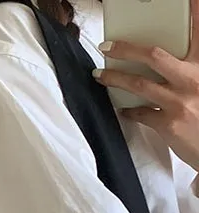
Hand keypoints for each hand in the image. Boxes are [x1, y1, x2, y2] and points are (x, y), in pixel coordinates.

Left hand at [93, 0, 198, 170]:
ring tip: (99, 75)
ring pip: (139, 84)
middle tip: (108, 46)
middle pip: (154, 55)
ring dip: (115, 78)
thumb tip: (166, 63)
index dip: (193, 11)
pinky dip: (128, 110)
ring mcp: (179, 102)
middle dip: (127, 48)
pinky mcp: (168, 124)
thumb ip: (191, 70)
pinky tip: (122, 107)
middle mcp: (193, 79)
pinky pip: (140, 113)